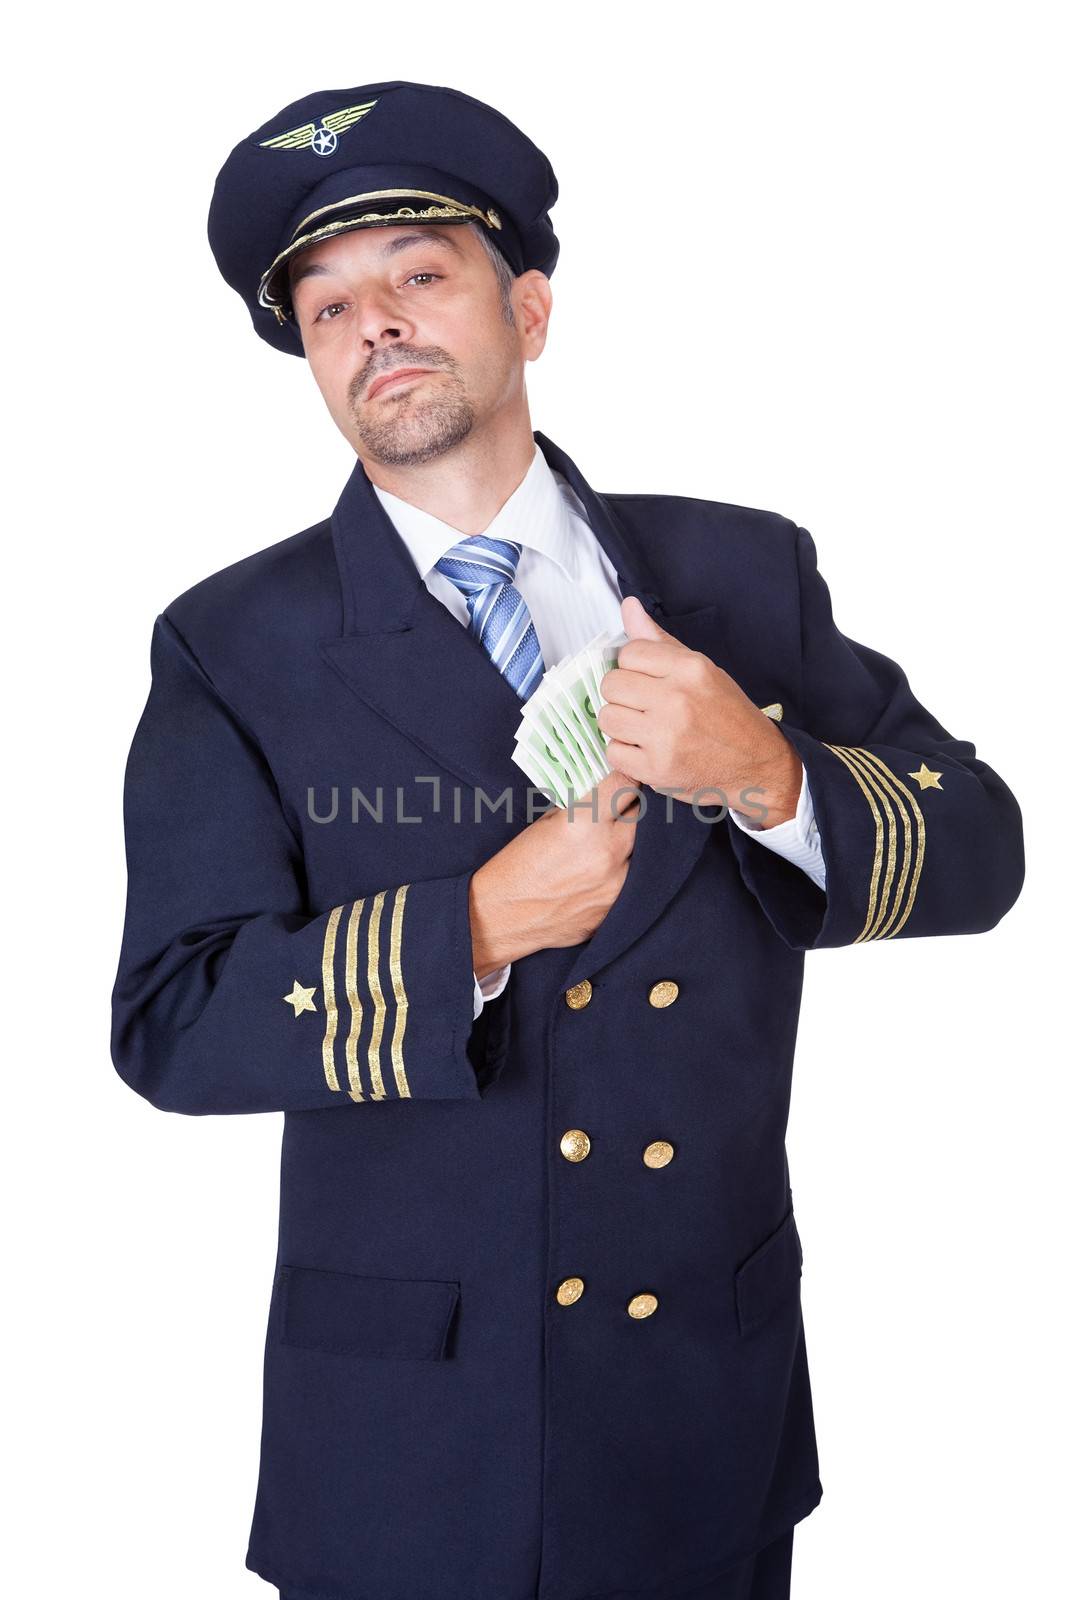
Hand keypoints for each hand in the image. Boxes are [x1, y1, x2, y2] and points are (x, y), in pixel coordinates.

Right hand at [469, 768, 642, 976]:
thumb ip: (582, 809)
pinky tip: (602, 871)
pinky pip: (632, 880)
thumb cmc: (517, 866)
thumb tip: (606, 796)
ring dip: (632, 842)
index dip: (627, 776)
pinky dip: (623, 871)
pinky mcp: (616, 908)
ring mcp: (616, 884)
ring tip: (610, 841)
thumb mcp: (546, 824)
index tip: (627, 775)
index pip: (625, 785)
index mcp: (584, 824)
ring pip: (644, 850)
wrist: (502, 916)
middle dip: (632, 807)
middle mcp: (607, 852)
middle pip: (642, 815)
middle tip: (621, 806)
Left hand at [596, 595, 801, 827]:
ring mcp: (666, 736)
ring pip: (607, 718)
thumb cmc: (726, 712)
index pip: (629, 653)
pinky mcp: (657, 768)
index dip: (634, 668)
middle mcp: (677, 699)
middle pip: (612, 685)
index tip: (649, 681)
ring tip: (645, 729)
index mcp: (690, 668)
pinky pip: (613, 752)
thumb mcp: (701, 669)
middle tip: (644, 707)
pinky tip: (647, 750)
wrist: (756, 761)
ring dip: (621, 725)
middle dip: (623, 696)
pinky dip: (626, 754)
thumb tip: (628, 605)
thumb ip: (660, 640)